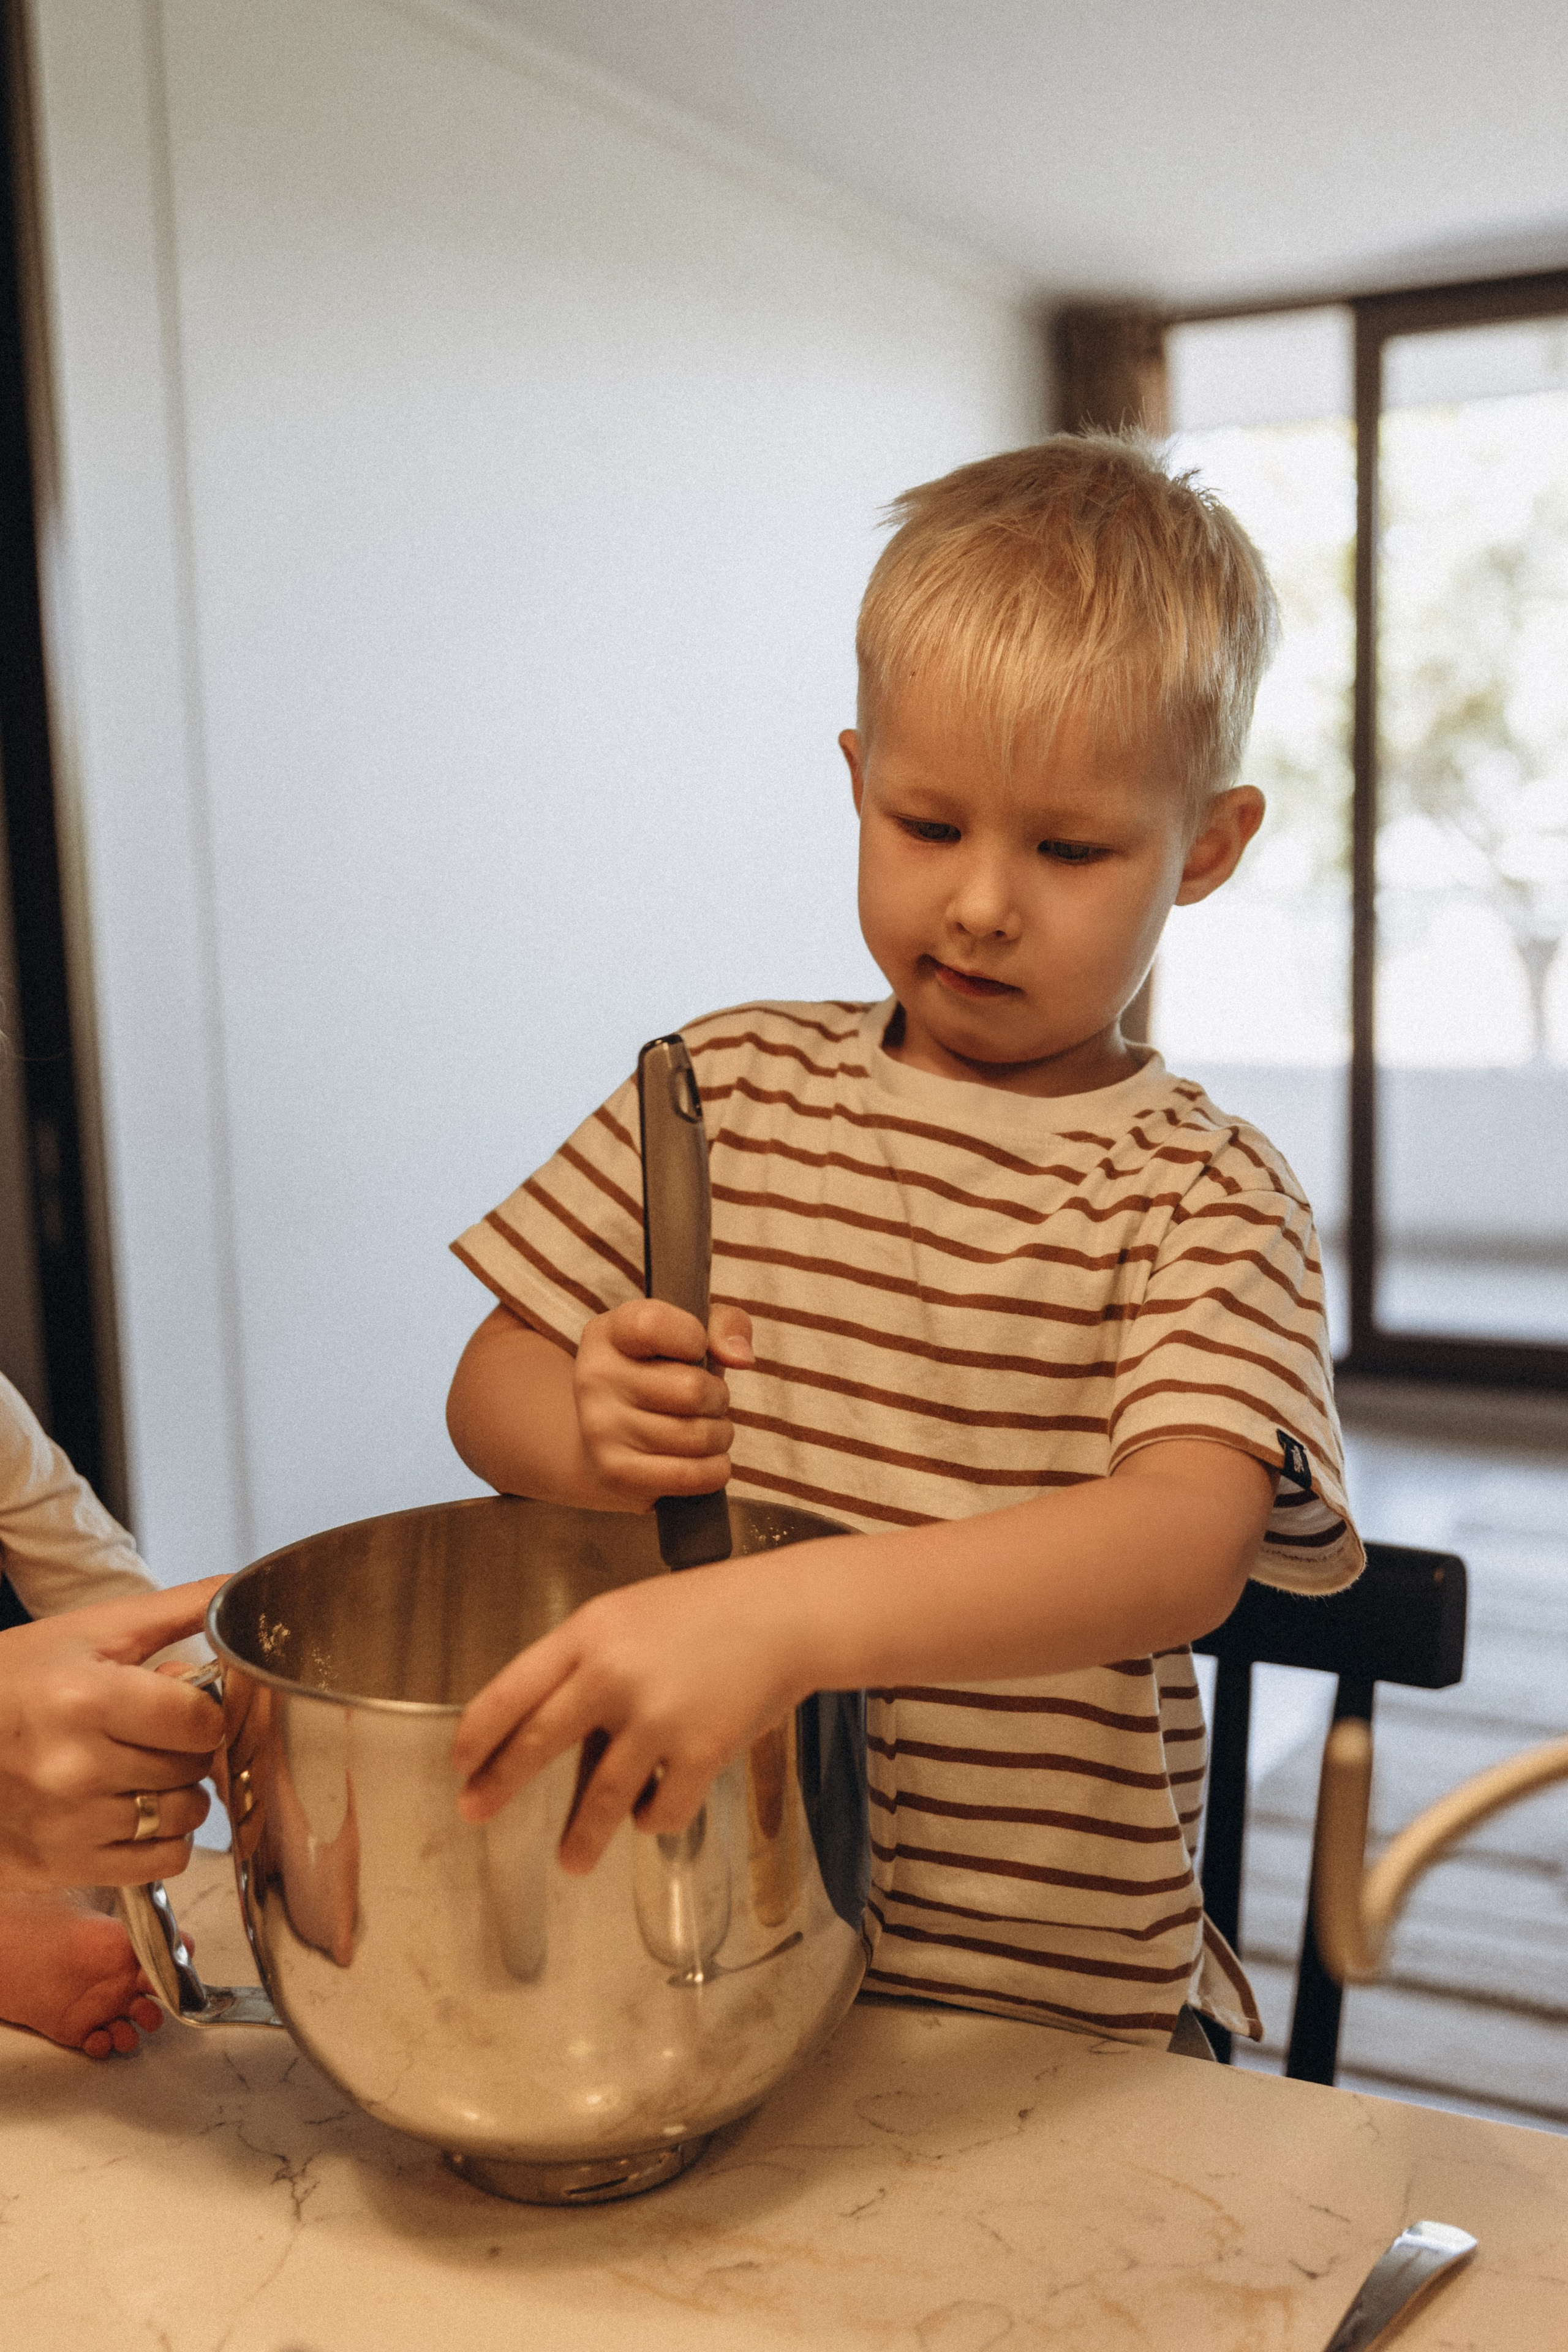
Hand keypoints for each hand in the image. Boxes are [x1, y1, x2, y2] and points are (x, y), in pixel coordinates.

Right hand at [0, 1579, 226, 1890]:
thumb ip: (174, 1610)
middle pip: (195, 1766)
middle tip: (152, 1732)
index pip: (203, 1720)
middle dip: (187, 1746)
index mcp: (87, 1700)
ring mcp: (70, 1825)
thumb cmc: (9, 1680)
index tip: (183, 1702)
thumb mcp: (86, 1631)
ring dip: (179, 1793)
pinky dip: (163, 1839)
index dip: (203, 1708)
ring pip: (186, 1816)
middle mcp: (78, 1769)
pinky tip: (135, 1811)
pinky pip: (162, 1862)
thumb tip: (236, 1586)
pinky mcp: (62, 1865)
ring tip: (141, 1769)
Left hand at [450, 1548, 830, 1871]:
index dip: (477, 1732)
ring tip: (571, 1862)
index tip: (459, 1763)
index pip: (511, 1689)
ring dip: (581, 1837)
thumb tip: (538, 1730)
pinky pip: (662, 1809)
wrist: (786, 1614)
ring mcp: (659, 1716)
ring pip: (601, 1796)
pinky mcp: (702, 1752)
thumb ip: (584, 1663)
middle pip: (538, 1742)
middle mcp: (614, 1674)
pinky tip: (652, 1817)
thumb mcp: (628, 1616)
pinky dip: (653, 1820)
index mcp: (590, 1632)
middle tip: (475, 1811)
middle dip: (501, 1784)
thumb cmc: (705, 1612)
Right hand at [572, 1299, 753, 1510]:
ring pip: (698, 1436)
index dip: (692, 1337)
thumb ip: (726, 1325)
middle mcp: (595, 1377)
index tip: (698, 1348)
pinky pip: (692, 1476)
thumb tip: (740, 1358)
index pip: (652, 1325)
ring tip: (704, 1428)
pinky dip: (715, 1470)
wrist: (609, 1438)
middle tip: (707, 1401)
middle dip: (718, 1397)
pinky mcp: (616, 1473)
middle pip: (692, 1390)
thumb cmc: (663, 1376)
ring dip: (719, 1435)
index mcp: (609, 1333)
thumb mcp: (690, 1336)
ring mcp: (601, 1429)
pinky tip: (706, 1459)